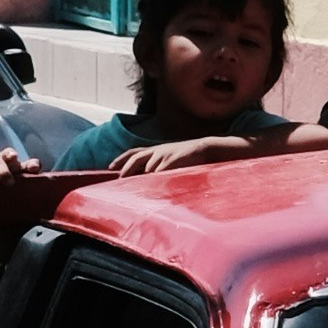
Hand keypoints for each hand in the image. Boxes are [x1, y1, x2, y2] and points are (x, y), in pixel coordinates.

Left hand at [103, 132, 257, 173]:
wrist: (217, 147)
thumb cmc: (196, 158)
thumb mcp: (176, 161)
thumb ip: (164, 169)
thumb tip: (152, 180)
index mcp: (160, 150)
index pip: (136, 152)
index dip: (123, 158)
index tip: (110, 166)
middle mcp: (162, 150)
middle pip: (139, 156)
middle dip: (127, 165)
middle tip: (117, 176)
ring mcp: (172, 152)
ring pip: (151, 161)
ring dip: (140, 170)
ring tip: (129, 178)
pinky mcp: (183, 155)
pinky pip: (167, 165)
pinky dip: (159, 171)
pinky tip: (153, 177)